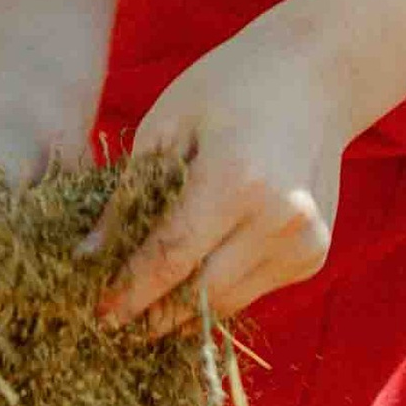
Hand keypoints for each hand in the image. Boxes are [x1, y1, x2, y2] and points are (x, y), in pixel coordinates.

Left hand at [99, 16, 348, 329]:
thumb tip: (88, 257)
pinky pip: (251, 290)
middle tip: (111, 326)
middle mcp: (279, 220)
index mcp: (237, 179)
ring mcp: (304, 242)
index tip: (97, 313)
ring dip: (182, 313)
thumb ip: (129, 196)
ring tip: (143, 313)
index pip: (170, 257)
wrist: (316, 79)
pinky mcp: (314, 255)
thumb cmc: (230, 89)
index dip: (129, 291)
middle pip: (200, 294)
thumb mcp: (166, 126)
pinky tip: (190, 284)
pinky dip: (217, 292)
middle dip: (151, 314)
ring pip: (227, 302)